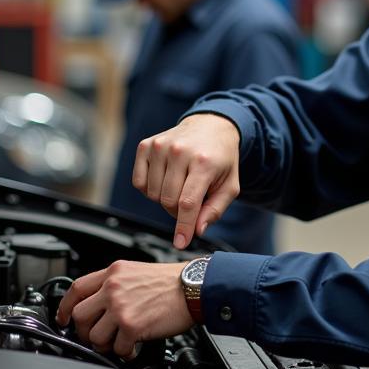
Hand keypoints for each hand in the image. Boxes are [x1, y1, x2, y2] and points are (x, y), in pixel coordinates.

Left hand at [55, 260, 192, 357]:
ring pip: (94, 336)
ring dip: (105, 344)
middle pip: (79, 316)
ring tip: (119, 342)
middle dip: (86, 331)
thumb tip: (98, 305)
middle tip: (98, 336)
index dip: (64, 307)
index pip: (76, 289)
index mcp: (113, 272)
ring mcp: (121, 307)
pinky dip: (125, 353)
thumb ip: (114, 284)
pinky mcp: (132, 326)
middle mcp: (113, 287)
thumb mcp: (137, 271)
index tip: (64, 319)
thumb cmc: (172, 282)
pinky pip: (117, 348)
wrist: (194, 287)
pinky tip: (133, 348)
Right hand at [132, 113, 240, 248]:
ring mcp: (160, 146)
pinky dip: (150, 188)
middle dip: (178, 211)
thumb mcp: (229, 185)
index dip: (183, 226)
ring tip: (180, 186)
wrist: (210, 125)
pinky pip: (139, 183)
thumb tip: (196, 230)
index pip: (187, 202)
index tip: (180, 243)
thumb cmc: (221, 159)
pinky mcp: (146, 145)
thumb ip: (215, 210)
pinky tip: (165, 178)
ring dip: (165, 199)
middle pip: (168, 201)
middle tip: (190, 202)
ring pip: (152, 194)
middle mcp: (180, 151)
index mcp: (204, 162)